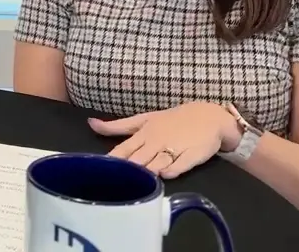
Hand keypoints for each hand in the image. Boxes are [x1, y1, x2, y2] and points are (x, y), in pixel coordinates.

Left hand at [88, 102, 235, 178]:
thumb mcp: (143, 120)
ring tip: (134, 182)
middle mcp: (156, 141)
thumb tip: (90, 123)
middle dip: (126, 170)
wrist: (208, 116)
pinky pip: (182, 164)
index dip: (112, 161)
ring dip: (147, 171)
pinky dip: (173, 169)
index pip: (123, 149)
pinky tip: (165, 175)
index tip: (97, 171)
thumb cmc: (171, 120)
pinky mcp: (193, 155)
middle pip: (138, 158)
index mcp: (143, 133)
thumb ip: (117, 126)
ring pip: (157, 162)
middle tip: (112, 182)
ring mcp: (175, 147)